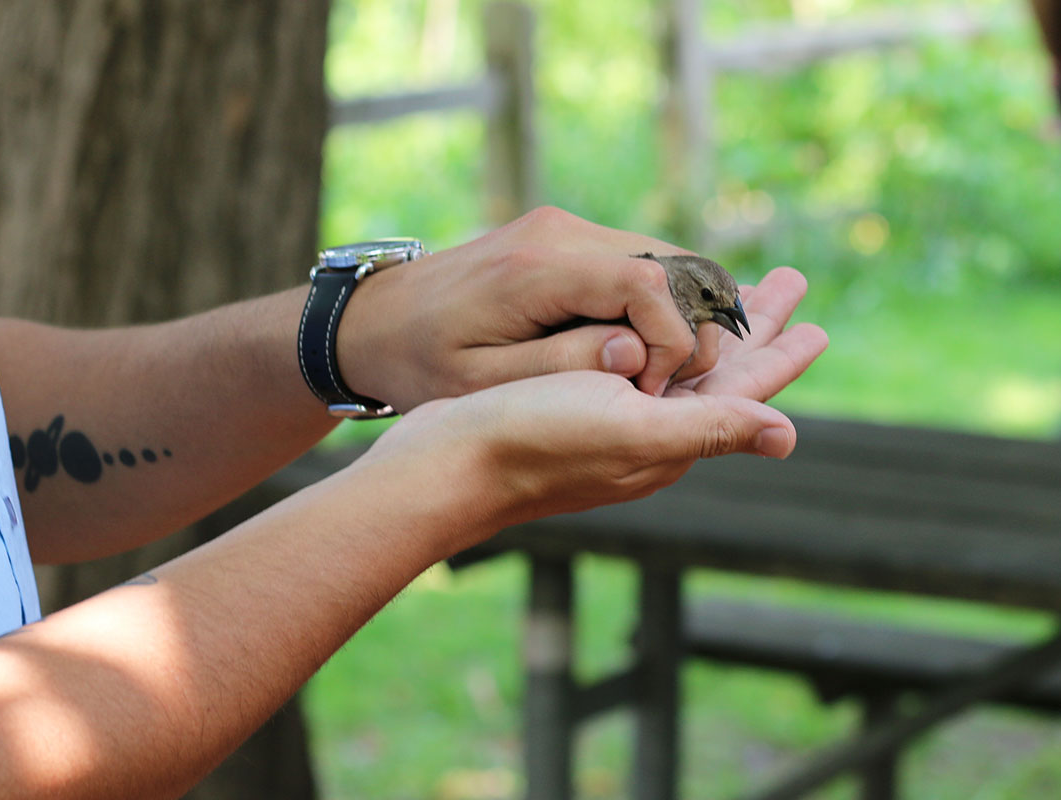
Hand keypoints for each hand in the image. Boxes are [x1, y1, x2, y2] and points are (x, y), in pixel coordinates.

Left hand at [337, 207, 724, 410]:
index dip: (672, 341)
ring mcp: (565, 228)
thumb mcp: (482, 384)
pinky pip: (635, 264)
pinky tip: (629, 353)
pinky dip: (650, 308)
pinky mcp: (566, 237)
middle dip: (685, 331)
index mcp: (536, 269)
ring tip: (644, 376)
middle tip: (659, 388)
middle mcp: (558, 233)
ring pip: (662, 263)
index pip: (648, 283)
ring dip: (671, 320)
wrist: (376, 319)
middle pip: (670, 266)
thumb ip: (561, 368)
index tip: (651, 391)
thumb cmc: (421, 362)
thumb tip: (636, 356)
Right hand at [355, 271, 824, 550]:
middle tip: (787, 282)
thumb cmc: (533, 444)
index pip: (744, 388)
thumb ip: (709, 429)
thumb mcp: (631, 431)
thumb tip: (788, 435)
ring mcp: (608, 423)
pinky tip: (649, 326)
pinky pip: (633, 363)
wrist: (442, 467)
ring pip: (677, 365)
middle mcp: (647, 433)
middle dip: (752, 328)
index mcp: (671, 437)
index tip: (817, 320)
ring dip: (709, 327)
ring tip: (733, 295)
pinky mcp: (568, 409)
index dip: (780, 350)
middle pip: (717, 371)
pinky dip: (658, 336)